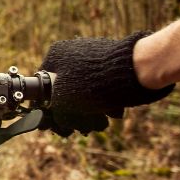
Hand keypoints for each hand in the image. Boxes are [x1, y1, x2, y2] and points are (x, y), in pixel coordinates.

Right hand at [38, 31, 173, 135]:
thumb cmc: (92, 84)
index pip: (45, 84)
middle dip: (74, 111)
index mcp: (56, 55)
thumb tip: (54, 123)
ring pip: (86, 91)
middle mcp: (73, 51)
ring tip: (99, 123)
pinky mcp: (113, 62)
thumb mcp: (63, 101)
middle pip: (67, 89)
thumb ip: (54, 112)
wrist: (135, 69)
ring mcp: (94, 55)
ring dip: (90, 110)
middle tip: (82, 127)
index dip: (49, 107)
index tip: (57, 123)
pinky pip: (102, 86)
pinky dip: (105, 101)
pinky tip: (112, 112)